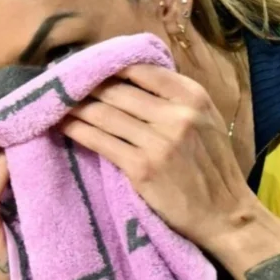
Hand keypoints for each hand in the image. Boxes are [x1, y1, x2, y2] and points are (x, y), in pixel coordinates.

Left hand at [60, 65, 265, 252]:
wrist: (224, 213)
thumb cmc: (211, 168)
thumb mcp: (204, 121)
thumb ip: (173, 99)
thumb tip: (127, 79)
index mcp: (193, 96)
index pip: (140, 69)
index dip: (107, 66)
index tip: (85, 67)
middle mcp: (176, 114)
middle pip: (116, 90)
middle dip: (84, 86)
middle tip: (59, 83)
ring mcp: (159, 141)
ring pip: (103, 113)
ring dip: (74, 106)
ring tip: (54, 102)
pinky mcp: (141, 167)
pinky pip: (99, 140)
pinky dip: (76, 130)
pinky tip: (61, 125)